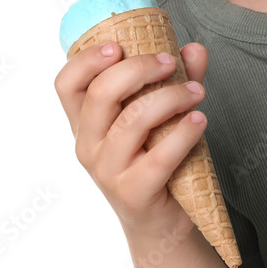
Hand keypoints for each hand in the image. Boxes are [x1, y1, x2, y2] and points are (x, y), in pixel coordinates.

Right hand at [54, 41, 210, 236]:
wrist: (161, 221)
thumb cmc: (157, 157)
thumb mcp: (161, 115)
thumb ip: (177, 79)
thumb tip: (194, 49)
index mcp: (86, 122)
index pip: (67, 84)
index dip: (86, 60)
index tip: (118, 45)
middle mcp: (88, 145)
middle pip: (100, 94)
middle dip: (139, 68)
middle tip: (170, 62)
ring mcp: (107, 171)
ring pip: (133, 121)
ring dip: (170, 98)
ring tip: (197, 92)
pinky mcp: (132, 193)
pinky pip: (158, 158)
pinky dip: (183, 133)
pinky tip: (199, 120)